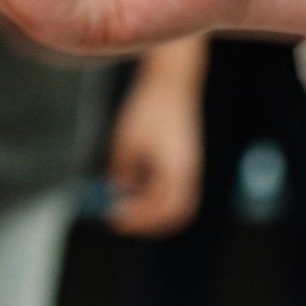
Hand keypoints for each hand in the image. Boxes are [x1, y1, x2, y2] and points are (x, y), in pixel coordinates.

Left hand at [107, 38, 205, 237]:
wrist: (171, 83)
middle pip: (176, 214)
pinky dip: (157, 197)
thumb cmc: (148, 109)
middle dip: (148, 223)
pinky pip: (176, 191)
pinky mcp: (185, 162)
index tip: (115, 220)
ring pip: (178, 204)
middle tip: (120, 220)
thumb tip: (118, 193)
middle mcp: (189, 173)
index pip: (164, 210)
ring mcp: (190, 168)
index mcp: (179, 170)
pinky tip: (135, 188)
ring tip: (126, 206)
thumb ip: (122, 173)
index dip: (140, 221)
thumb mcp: (126, 143)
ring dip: (154, 212)